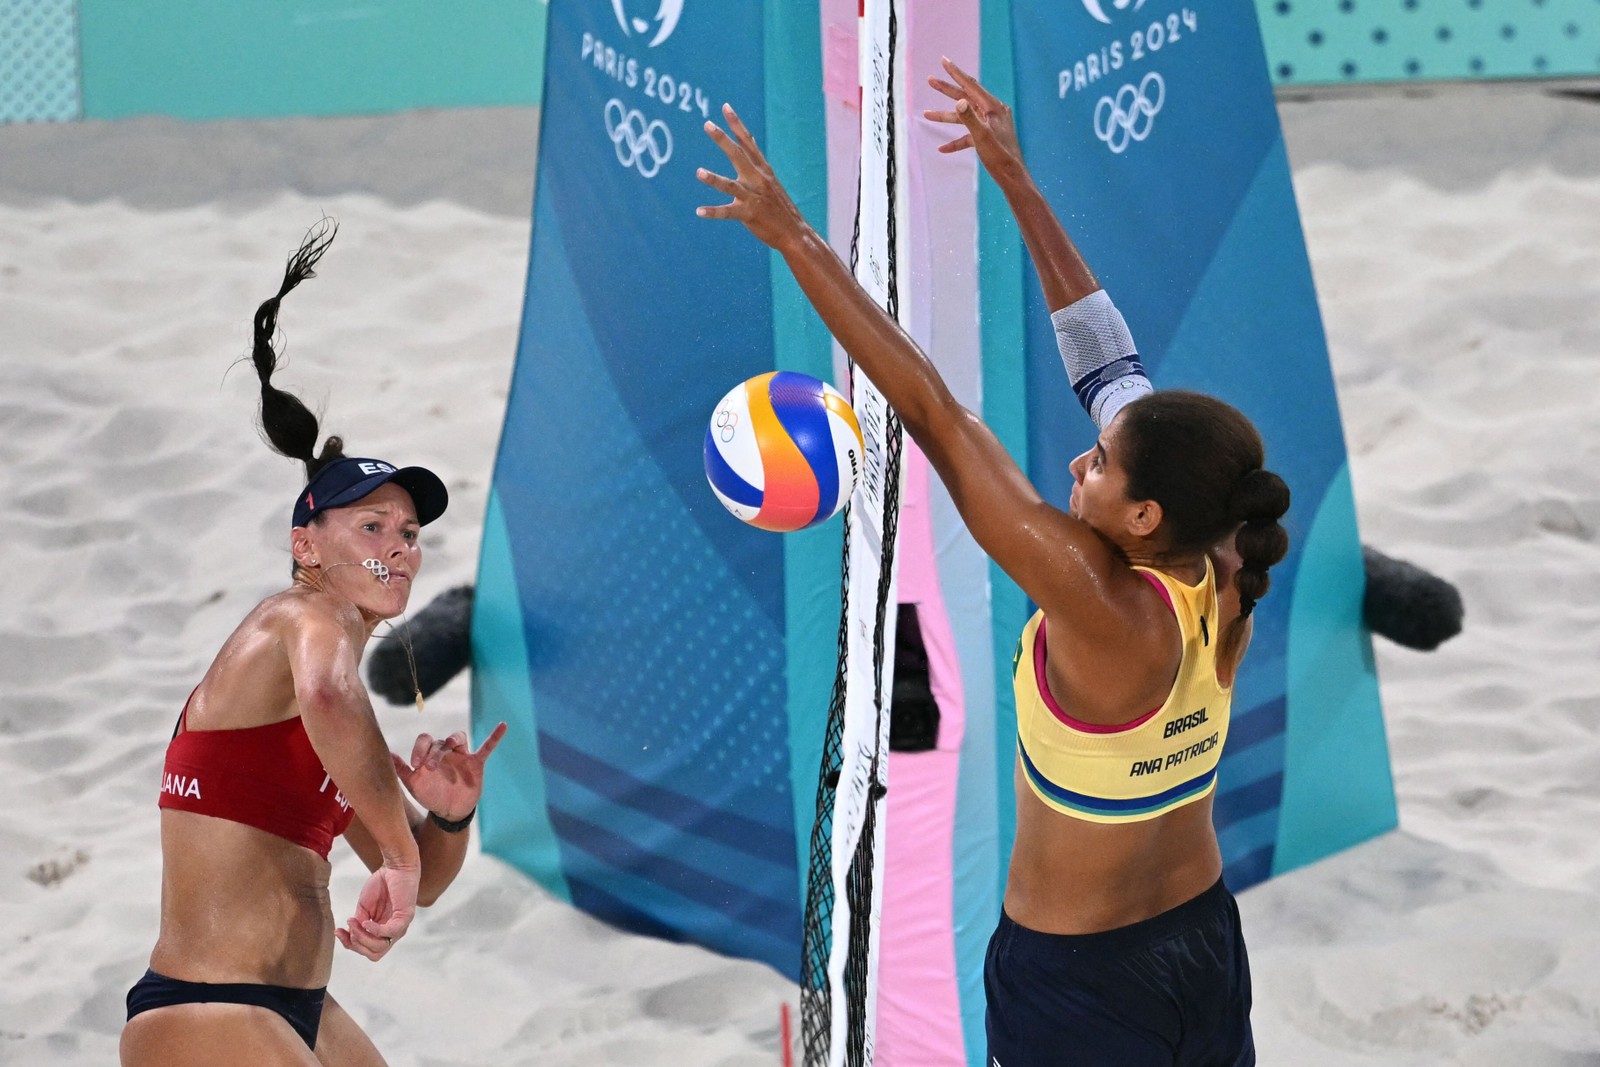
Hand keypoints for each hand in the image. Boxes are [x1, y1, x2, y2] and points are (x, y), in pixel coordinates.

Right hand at [337, 863, 418, 960]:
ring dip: (362, 937)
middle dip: (356, 945)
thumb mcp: (364, 908)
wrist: (395, 866)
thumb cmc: (381, 885)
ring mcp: (401, 927)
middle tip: (347, 930)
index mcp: (384, 932)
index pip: (368, 950)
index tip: (338, 932)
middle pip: (374, 954)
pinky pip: (390, 932)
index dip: (351, 945)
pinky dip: (375, 930)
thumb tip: (352, 937)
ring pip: (380, 947)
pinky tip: (366, 922)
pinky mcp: (405, 917)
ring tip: (354, 922)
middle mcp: (394, 933)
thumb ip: (359, 924)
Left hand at [391, 721, 507, 822]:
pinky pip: (487, 747)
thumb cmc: (430, 795)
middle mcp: (445, 751)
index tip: (414, 764)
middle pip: (440, 742)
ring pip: (459, 738)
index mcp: (429, 754)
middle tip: (430, 768)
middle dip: (434, 754)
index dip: (419, 749)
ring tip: (452, 745)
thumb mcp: (414, 785)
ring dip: (454, 740)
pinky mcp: (476, 763)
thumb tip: (389, 754)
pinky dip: (495, 737)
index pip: (425, 741)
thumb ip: (402, 770)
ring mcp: (462, 756)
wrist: (449, 811)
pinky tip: (503, 725)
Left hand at [696, 104, 809, 250]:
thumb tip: (747, 150)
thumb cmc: (780, 209)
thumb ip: (755, 168)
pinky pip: (728, 212)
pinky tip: (699, 211)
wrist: (795, 233)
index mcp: (763, 171)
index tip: (726, 107)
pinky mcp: (750, 215)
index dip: (737, 125)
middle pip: (738, 155)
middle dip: (722, 139)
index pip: (748, 143)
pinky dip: (713, 212)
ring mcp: (754, 197)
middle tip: (707, 124)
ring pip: (731, 185)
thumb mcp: (770, 183)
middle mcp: (758, 180)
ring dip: (714, 179)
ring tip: (699, 172)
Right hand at [924, 56, 1024, 177]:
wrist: (1012, 177)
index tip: (943, 60)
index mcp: (993, 107)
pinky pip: (968, 136)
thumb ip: (969, 118)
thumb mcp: (982, 136)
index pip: (971, 86)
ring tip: (926, 114)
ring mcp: (989, 125)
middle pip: (966, 97)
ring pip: (964, 117)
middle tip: (930, 80)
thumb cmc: (1000, 156)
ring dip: (945, 116)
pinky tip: (942, 149)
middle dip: (947, 90)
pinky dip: (956, 141)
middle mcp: (992, 112)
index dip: (955, 73)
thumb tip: (958, 100)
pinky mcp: (987, 138)